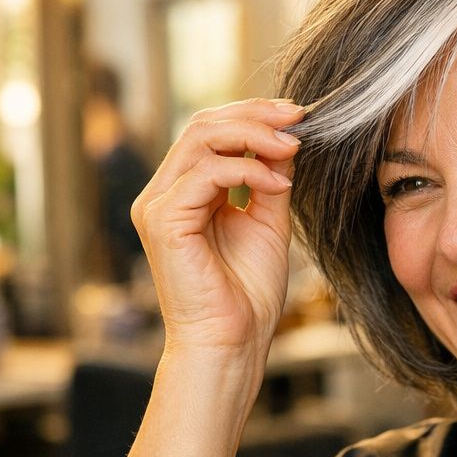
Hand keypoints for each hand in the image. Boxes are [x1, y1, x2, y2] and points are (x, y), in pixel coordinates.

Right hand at [132, 99, 303, 359]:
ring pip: (201, 140)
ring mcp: (158, 205)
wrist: (232, 341)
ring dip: (254, 136)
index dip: (254, 116)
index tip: (298, 116)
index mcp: (185, 192)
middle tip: (298, 117)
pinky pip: (205, 174)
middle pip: (203, 126)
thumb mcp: (268, 221)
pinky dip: (246, 170)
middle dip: (255, 115)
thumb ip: (270, 179)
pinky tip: (278, 183)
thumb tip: (286, 138)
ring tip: (292, 147)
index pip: (211, 132)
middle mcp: (164, 194)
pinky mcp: (162, 221)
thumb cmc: (248, 293)